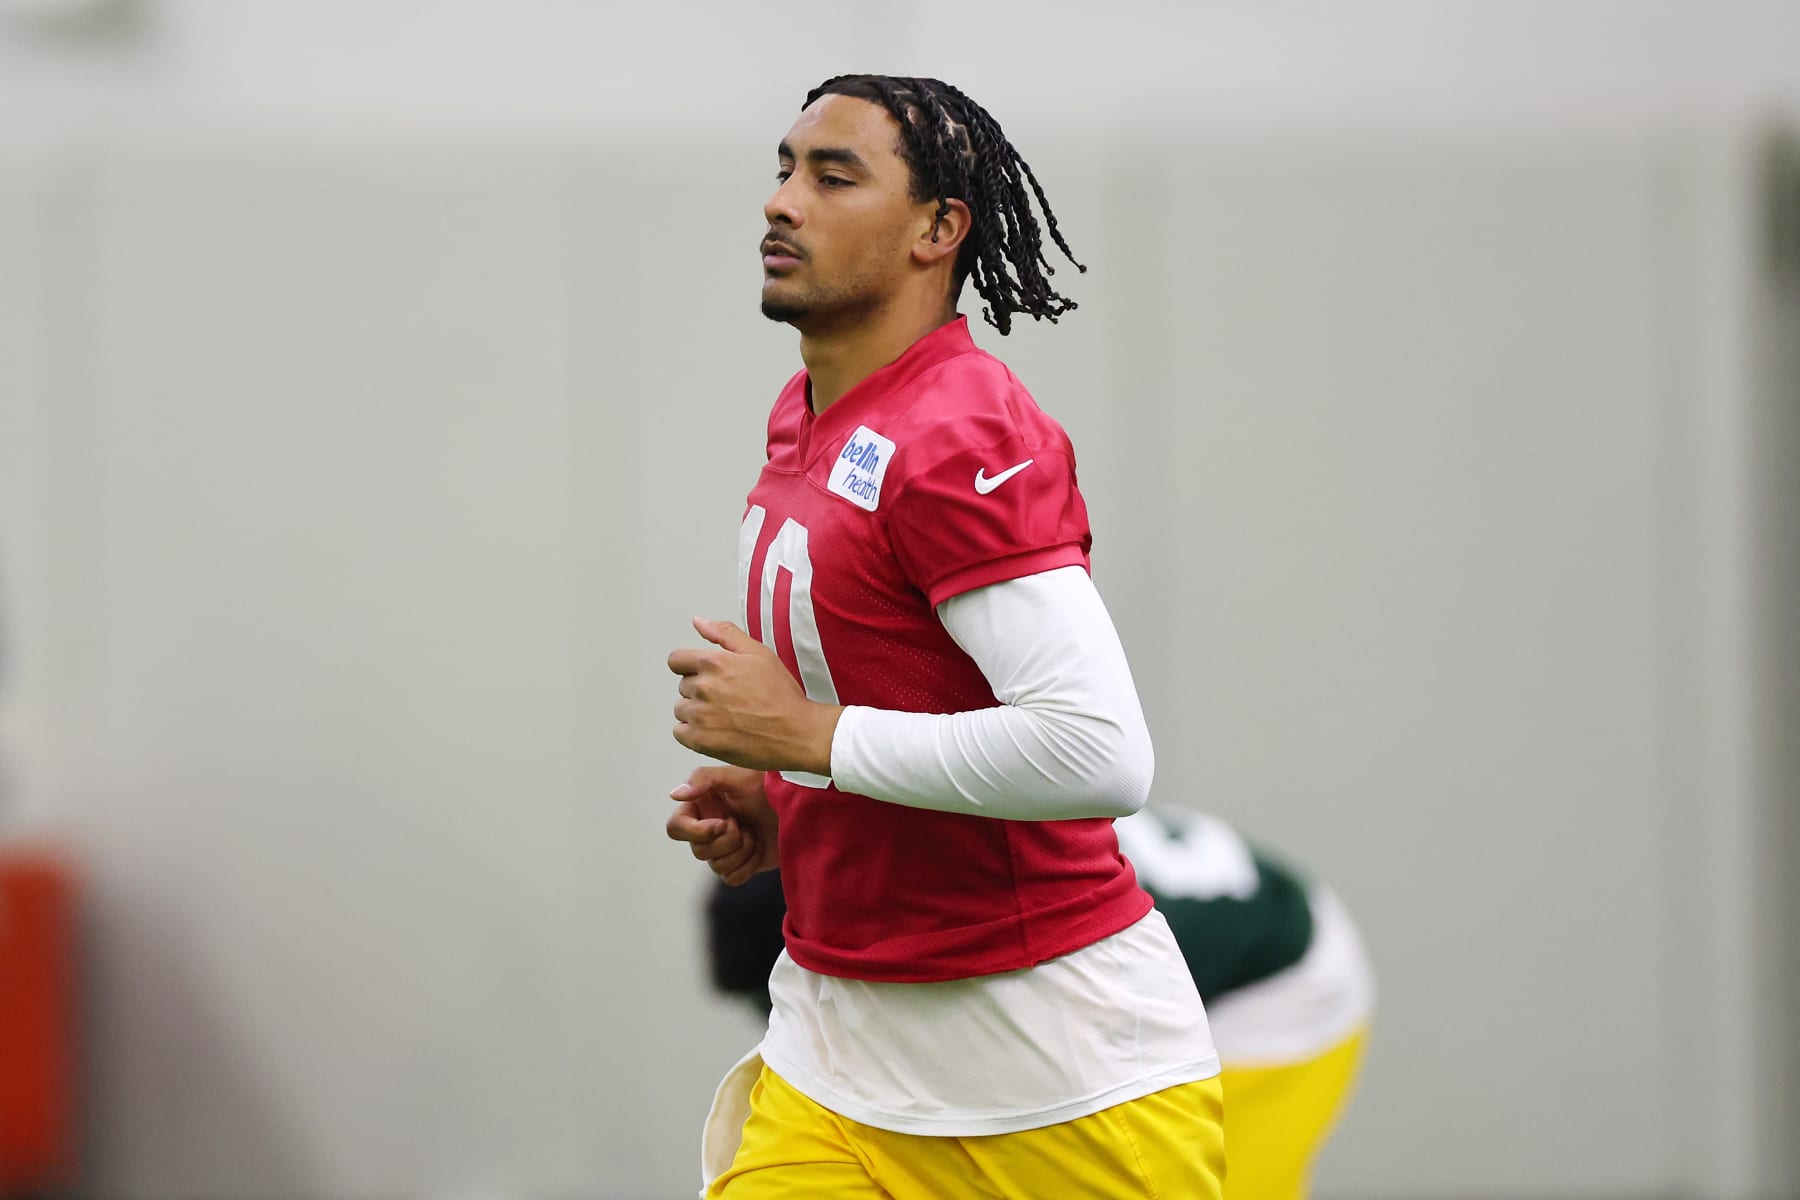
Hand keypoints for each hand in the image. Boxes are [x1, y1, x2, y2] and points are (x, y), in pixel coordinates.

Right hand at [664, 764, 778, 884]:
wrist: (798, 804)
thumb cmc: (767, 784)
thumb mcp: (737, 775)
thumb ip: (703, 779)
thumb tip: (674, 795)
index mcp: (700, 807)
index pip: (675, 828)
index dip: (696, 832)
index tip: (722, 822)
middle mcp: (706, 830)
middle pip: (699, 851)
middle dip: (728, 840)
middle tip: (744, 824)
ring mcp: (723, 850)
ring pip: (717, 867)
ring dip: (742, 851)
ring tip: (754, 834)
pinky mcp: (740, 865)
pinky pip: (732, 879)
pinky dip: (749, 865)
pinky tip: (759, 848)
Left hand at [668, 616, 841, 773]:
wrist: (795, 732)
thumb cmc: (780, 693)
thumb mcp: (759, 653)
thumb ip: (724, 634)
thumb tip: (698, 621)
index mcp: (713, 663)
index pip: (676, 660)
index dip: (690, 666)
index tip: (705, 675)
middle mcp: (703, 688)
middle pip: (683, 686)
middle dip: (700, 690)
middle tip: (728, 697)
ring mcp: (700, 716)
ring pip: (681, 710)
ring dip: (696, 712)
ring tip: (725, 715)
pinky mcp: (701, 741)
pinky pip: (680, 732)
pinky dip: (693, 732)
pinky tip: (716, 730)